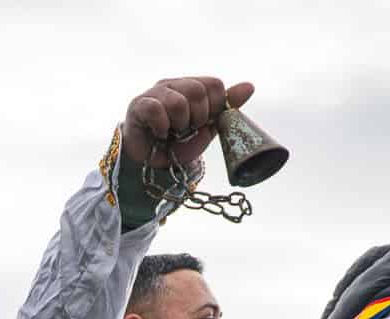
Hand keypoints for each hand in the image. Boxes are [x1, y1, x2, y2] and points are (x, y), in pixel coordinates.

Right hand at [122, 76, 255, 168]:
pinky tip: (159, 134)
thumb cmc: (177, 144)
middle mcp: (173, 84)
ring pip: (178, 102)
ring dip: (179, 125)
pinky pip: (156, 110)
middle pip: (198, 90)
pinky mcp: (138, 105)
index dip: (215, 107)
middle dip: (198, 118)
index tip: (205, 123)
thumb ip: (226, 107)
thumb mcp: (207, 127)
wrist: (150, 163)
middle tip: (188, 130)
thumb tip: (250, 86)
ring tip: (172, 133)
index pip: (214, 84)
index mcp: (191, 86)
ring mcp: (154, 92)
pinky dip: (162, 127)